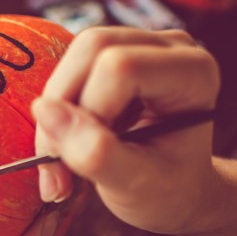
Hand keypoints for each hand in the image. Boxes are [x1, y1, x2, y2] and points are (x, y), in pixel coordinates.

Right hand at [33, 26, 220, 234]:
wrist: (175, 190)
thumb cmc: (166, 189)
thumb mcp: (134, 185)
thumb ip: (94, 151)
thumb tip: (43, 110)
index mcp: (193, 73)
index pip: (121, 67)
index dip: (92, 109)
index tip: (95, 154)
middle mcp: (169, 48)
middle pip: (93, 47)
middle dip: (64, 103)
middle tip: (63, 155)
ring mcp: (140, 45)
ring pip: (74, 54)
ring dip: (56, 107)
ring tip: (64, 153)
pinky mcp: (114, 52)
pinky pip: (69, 67)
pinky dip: (56, 108)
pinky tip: (68, 139)